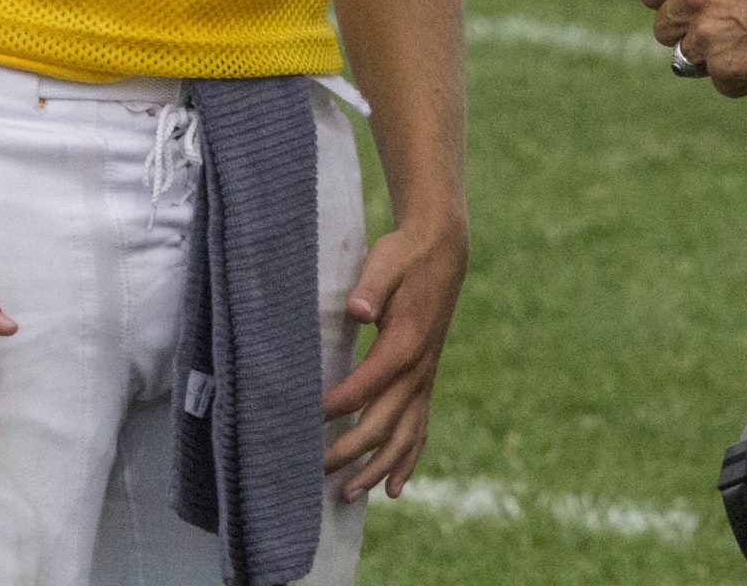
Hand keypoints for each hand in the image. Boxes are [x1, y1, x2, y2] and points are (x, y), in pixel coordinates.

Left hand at [322, 220, 467, 501]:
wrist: (442, 250)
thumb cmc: (405, 255)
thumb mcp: (386, 261)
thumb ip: (371, 285)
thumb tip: (358, 309)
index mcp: (404, 344)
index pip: (365, 387)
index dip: (334, 406)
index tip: (303, 419)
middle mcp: (418, 369)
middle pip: (384, 423)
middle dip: (351, 452)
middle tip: (316, 471)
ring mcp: (425, 377)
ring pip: (405, 436)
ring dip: (378, 469)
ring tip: (348, 496)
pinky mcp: (426, 378)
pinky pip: (420, 428)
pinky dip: (409, 460)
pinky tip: (395, 488)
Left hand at [639, 0, 746, 95]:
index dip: (668, 3)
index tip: (685, 11)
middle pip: (664, 30)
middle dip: (689, 33)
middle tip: (728, 30)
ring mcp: (706, 35)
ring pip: (692, 59)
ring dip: (718, 57)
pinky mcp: (726, 69)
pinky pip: (721, 82)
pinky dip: (743, 77)